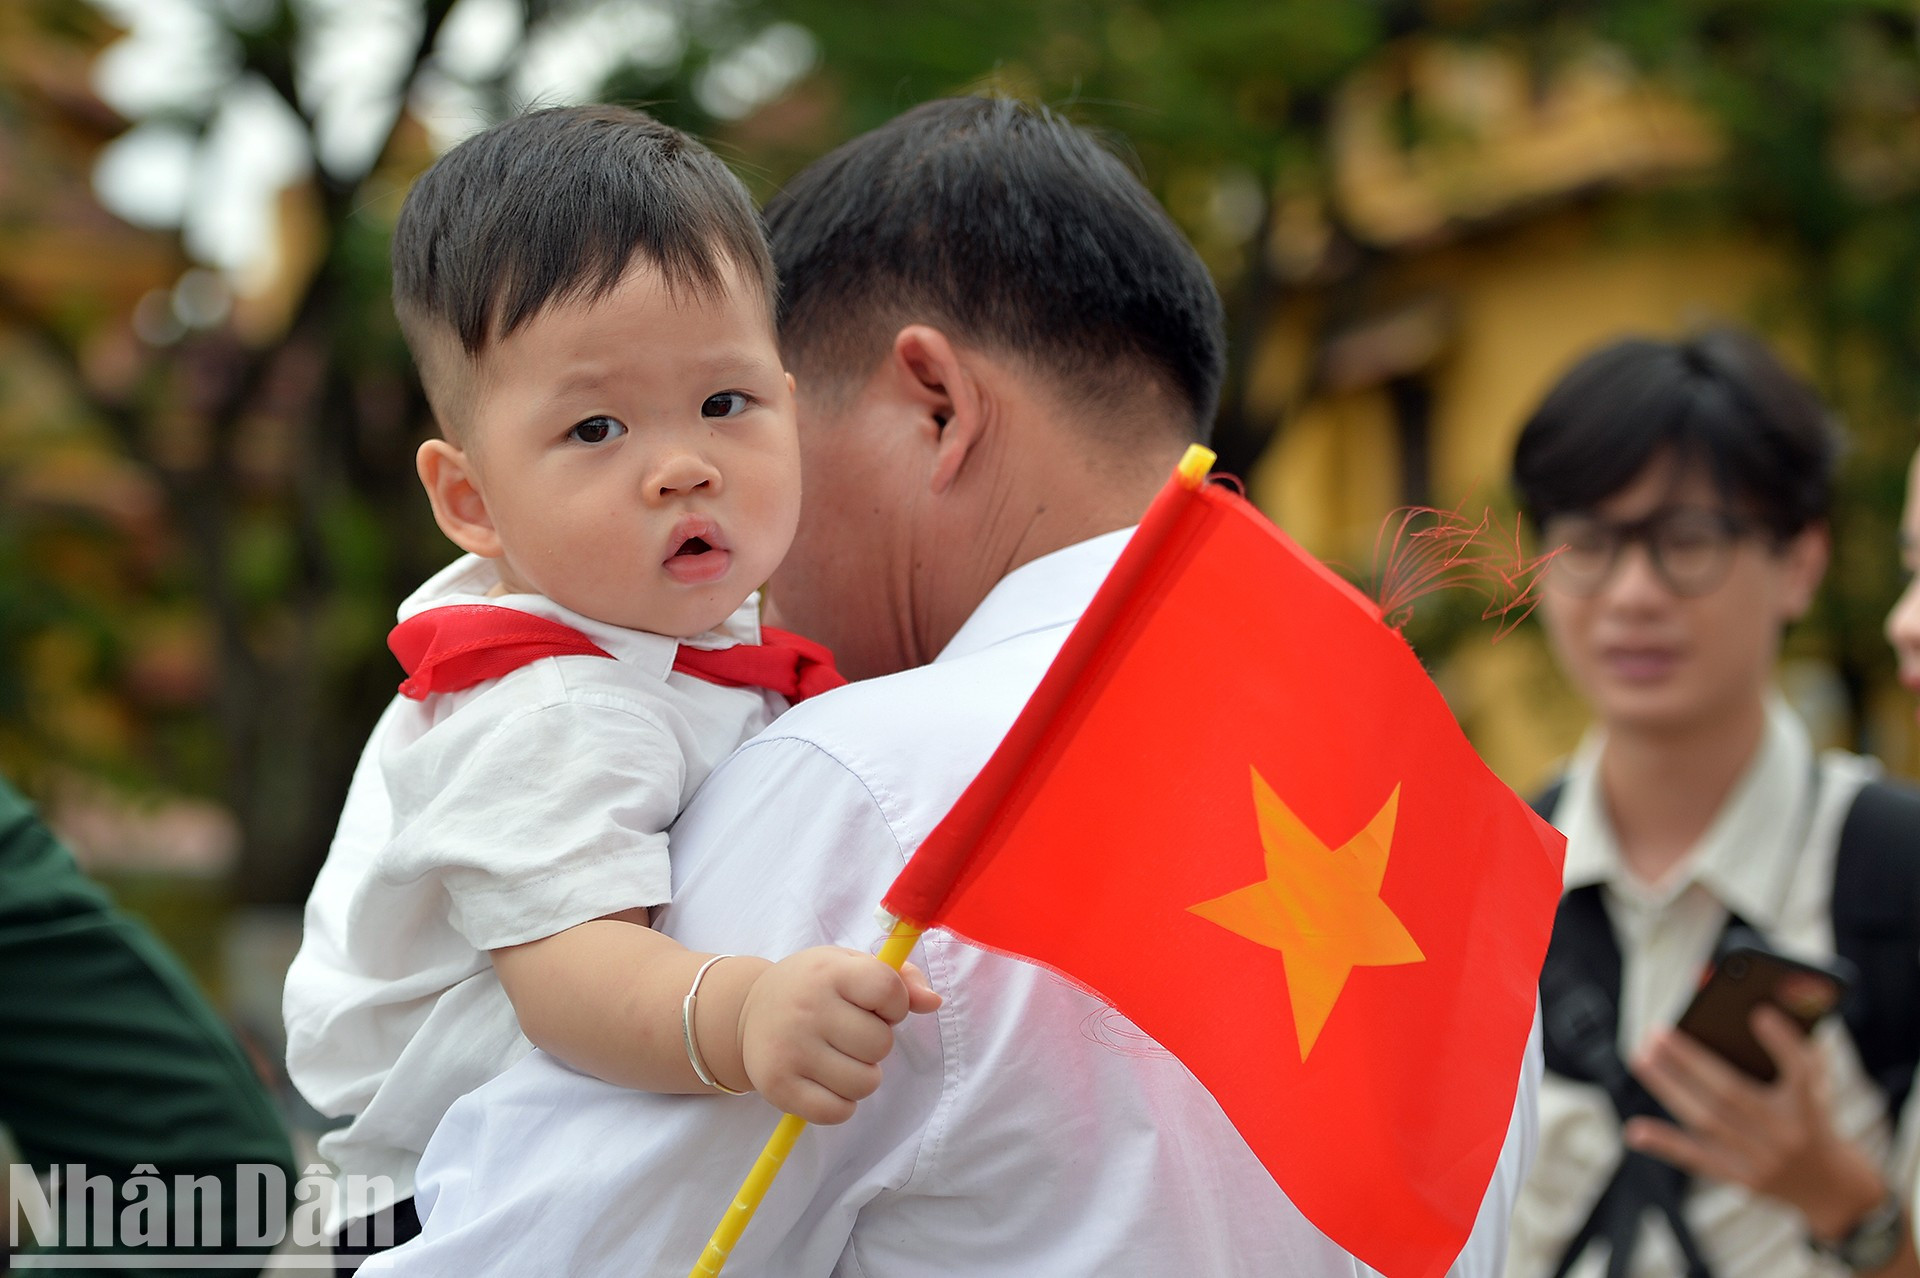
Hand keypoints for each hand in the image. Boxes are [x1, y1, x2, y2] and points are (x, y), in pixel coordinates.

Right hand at [736, 947, 940, 1124]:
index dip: (895, 1004)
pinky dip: (842, 1104)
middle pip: (880, 1044)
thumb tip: (934, 1002)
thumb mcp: (851, 966)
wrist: (747, 1011)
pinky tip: (826, 1082)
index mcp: (830, 972)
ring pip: (865, 1083)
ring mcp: (790, 1049)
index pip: (887, 989)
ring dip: (862, 1076)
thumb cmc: (814, 986)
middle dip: (876, 1043)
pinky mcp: (778, 1086)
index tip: (877, 1005)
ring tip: (840, 1058)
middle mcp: (807, 1008)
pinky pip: (838, 1112)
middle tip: (851, 1034)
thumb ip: (899, 980)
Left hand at [1624, 1006, 1884, 1239]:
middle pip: (1732, 1094)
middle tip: (1656, 1032)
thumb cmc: (1815, 1123)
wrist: (1836, 1190)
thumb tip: (1748, 1017)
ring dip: (1669, 1088)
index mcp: (1812, 1108)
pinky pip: (1699, 1159)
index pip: (1800, 1072)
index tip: (1759, 1013)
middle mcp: (1787, 1135)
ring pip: (1708, 1121)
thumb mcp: (1817, 1091)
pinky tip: (1635, 1129)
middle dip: (1690, 1061)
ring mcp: (1763, 1160)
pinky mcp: (1743, 1180)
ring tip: (1642, 1058)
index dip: (1782, 1043)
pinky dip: (1666, 1143)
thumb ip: (1791, 1057)